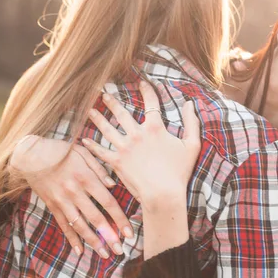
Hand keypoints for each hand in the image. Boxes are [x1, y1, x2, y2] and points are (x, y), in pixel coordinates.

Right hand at [10, 135, 131, 258]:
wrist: (29, 154)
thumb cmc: (60, 150)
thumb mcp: (82, 152)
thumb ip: (99, 168)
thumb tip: (112, 185)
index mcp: (86, 177)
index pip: (108, 202)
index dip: (119, 218)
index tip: (128, 232)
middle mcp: (75, 192)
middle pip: (96, 217)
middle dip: (109, 236)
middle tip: (120, 250)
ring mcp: (62, 201)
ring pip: (80, 225)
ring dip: (93, 241)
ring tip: (105, 254)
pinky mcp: (52, 205)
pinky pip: (63, 225)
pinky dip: (71, 239)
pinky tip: (80, 251)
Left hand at [82, 80, 200, 210]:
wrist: (163, 194)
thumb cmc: (179, 172)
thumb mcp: (192, 145)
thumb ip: (192, 123)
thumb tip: (189, 104)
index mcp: (155, 128)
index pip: (151, 103)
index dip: (147, 90)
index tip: (142, 82)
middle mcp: (137, 134)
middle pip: (122, 113)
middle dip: (112, 101)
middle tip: (104, 93)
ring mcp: (125, 148)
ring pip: (107, 128)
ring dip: (98, 118)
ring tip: (90, 110)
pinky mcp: (117, 162)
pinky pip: (101, 151)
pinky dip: (92, 145)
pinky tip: (85, 140)